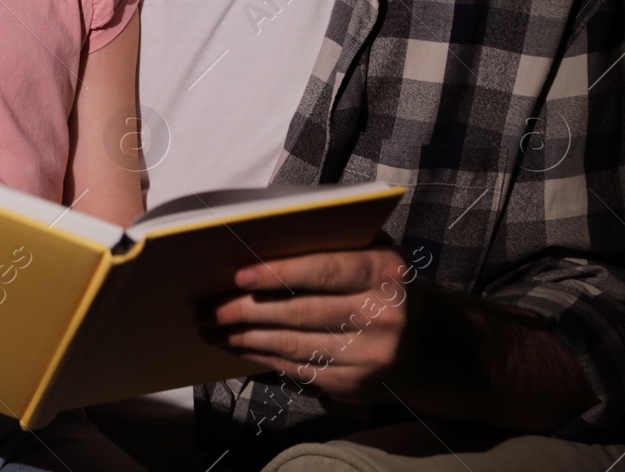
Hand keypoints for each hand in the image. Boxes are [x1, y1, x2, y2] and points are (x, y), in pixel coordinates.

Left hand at [202, 246, 420, 400]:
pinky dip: (260, 356)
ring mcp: (371, 356)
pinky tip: (235, 344)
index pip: (327, 271)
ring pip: (294, 345)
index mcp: (386, 271)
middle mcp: (385, 316)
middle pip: (302, 312)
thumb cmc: (374, 281)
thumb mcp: (368, 252)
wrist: (418, 340)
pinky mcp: (354, 385)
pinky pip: (297, 369)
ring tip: (210, 326)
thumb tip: (258, 239)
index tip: (238, 274)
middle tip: (205, 307)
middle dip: (246, 309)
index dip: (280, 273)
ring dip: (244, 336)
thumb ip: (329, 242)